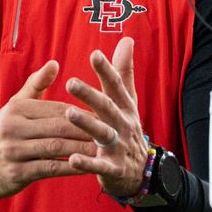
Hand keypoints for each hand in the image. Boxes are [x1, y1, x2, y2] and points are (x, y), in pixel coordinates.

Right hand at [0, 60, 98, 198]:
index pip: (56, 108)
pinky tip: (86, 167)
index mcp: (17, 109)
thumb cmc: (5, 133)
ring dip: (82, 149)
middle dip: (87, 130)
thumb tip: (55, 63)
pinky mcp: (17, 172)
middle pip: (59, 126)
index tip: (105, 115)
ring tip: (104, 150)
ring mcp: (14, 150)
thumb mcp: (15, 106)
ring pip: (56, 148)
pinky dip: (70, 167)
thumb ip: (36, 84)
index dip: (82, 111)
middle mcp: (13, 127)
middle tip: (111, 132)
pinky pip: (50, 168)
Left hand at [64, 38, 149, 198]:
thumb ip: (124, 72)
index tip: (94, 54)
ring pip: (102, 133)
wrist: (142, 171)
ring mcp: (119, 146)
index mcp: (125, 107)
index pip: (116, 85)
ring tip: (69, 113)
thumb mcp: (128, 101)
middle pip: (107, 107)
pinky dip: (87, 163)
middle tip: (71, 82)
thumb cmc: (127, 129)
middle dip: (90, 95)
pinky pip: (99, 166)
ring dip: (86, 124)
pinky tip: (72, 158)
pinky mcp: (113, 168)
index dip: (107, 70)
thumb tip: (127, 39)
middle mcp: (123, 124)